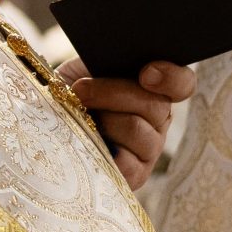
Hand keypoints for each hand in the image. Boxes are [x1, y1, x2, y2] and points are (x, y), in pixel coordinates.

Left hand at [59, 59, 193, 190]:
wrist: (49, 121)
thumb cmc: (70, 91)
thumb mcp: (87, 66)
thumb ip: (110, 60)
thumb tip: (115, 57)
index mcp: (156, 88)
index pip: (182, 83)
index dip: (171, 77)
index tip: (146, 73)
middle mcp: (159, 118)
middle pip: (155, 106)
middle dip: (112, 93)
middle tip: (80, 90)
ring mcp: (150, 148)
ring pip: (137, 130)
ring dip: (103, 121)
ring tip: (80, 117)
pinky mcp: (136, 175)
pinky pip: (128, 164)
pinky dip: (104, 150)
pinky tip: (88, 142)